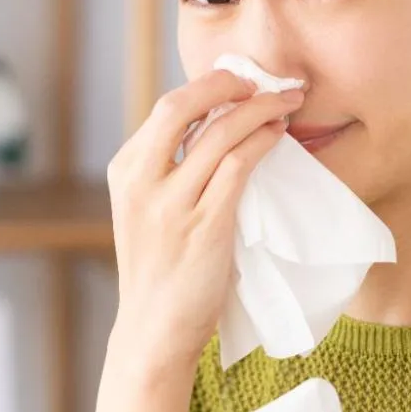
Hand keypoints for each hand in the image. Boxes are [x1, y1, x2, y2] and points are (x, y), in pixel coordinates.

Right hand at [104, 69, 303, 365]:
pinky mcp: (204, 227)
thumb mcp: (146, 211)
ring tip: (285, 102)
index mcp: (124, 172)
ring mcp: (171, 205)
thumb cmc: (160, 271)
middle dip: (226, 84)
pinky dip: (261, 142)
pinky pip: (238, 167)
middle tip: (262, 82)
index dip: (207, 87)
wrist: (154, 330)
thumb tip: (215, 127)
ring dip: (258, 109)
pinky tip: (277, 135)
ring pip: (218, 133)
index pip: (165, 109)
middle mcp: (141, 182)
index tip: (238, 82)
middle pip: (181, 106)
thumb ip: (167, 171)